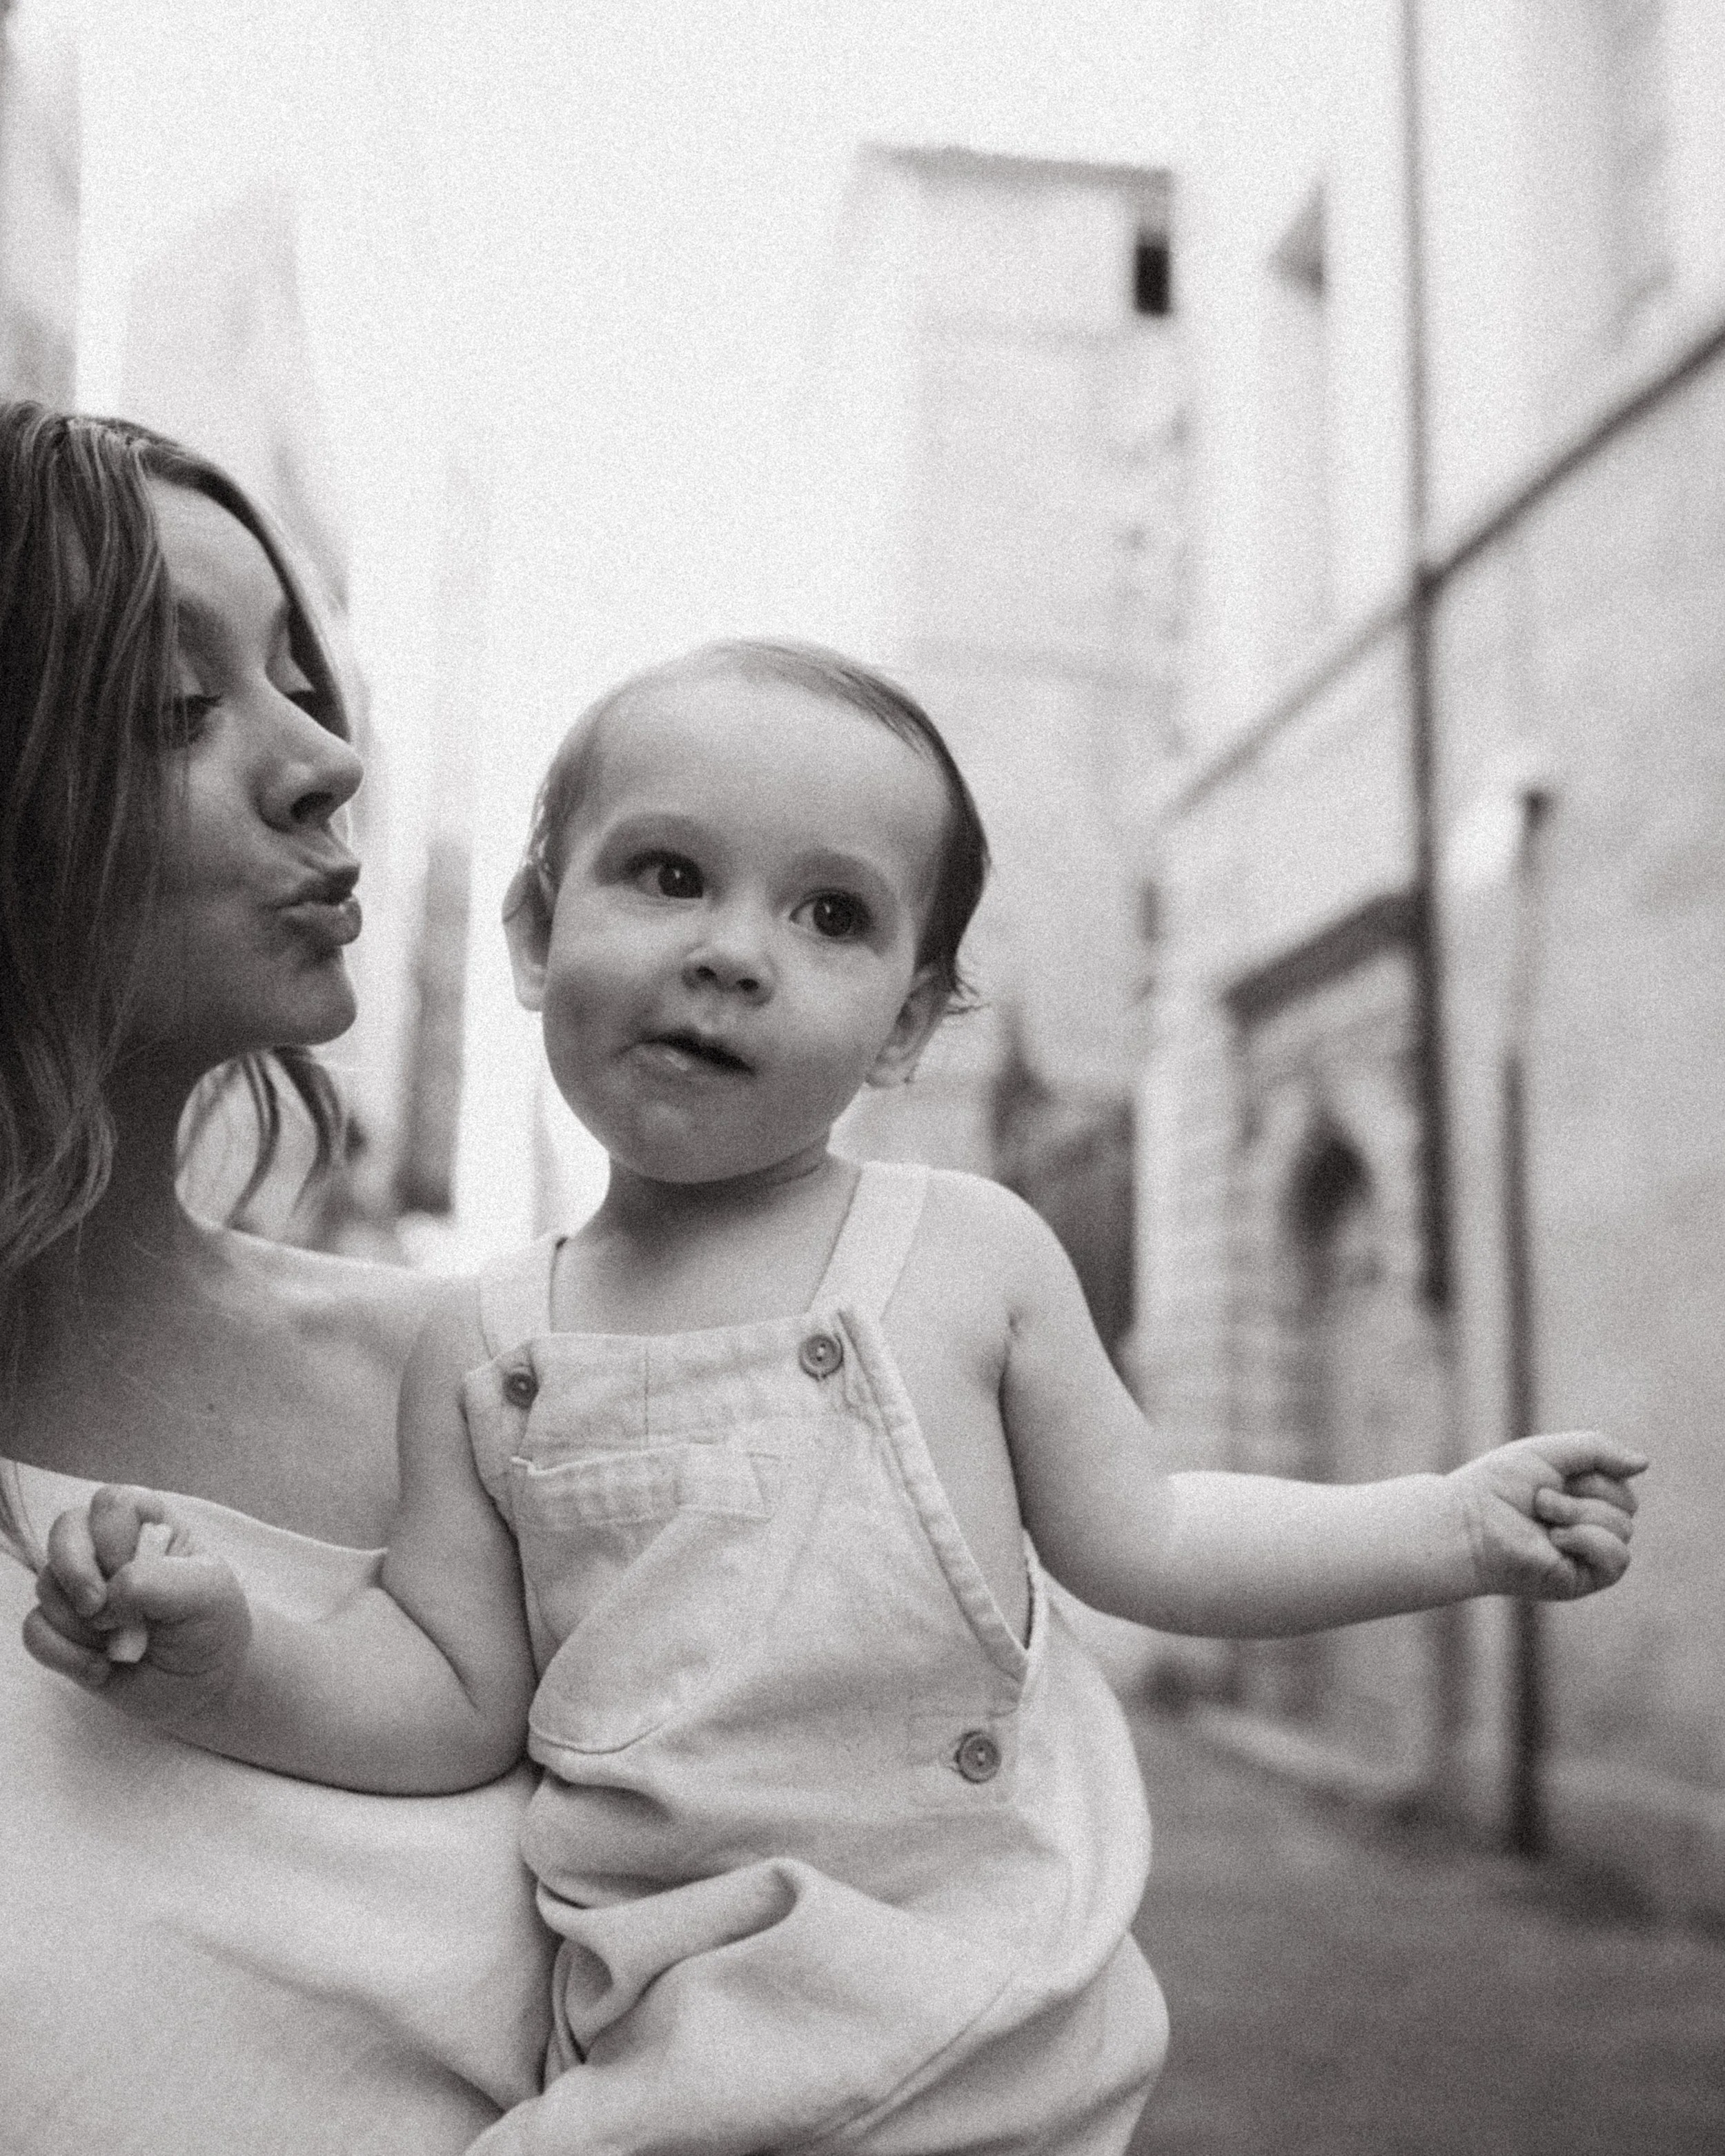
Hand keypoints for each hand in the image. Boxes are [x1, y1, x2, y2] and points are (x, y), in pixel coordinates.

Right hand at [22, 1484, 251, 1717]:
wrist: (201, 1684)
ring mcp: (81, 1588)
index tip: (135, 1573)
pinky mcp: (63, 1629)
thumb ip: (157, 1580)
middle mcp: (107, 1548)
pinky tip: (101, 1668)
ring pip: (47, 1586)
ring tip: (124, 1645)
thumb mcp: (207, 1592)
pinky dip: (65, 1655)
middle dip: (77, 1572)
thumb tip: (106, 1595)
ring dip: (83, 1625)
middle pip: (64, 1530)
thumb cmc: (211, 1624)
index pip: (111, 1503)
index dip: (114, 1539)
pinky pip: (35, 1631)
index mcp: (148, 1523)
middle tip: (101, 1608)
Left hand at [1449, 1432, 1645, 1600]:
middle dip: (1583, 1495)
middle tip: (1539, 1500)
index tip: (1548, 1477)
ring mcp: (1587, 1555)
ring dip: (1578, 1514)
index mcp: (1583, 1497)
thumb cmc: (1498, 1485)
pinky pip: (1618, 1559)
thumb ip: (1597, 1451)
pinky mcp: (1582, 1579)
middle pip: (1627, 1505)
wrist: (1466, 1521)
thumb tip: (1645, 1464)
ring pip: (1623, 1529)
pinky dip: (1590, 1541)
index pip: (1621, 1483)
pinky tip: (1556, 1539)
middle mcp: (1589, 1526)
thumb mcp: (1550, 1453)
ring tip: (1541, 1517)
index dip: (1591, 1474)